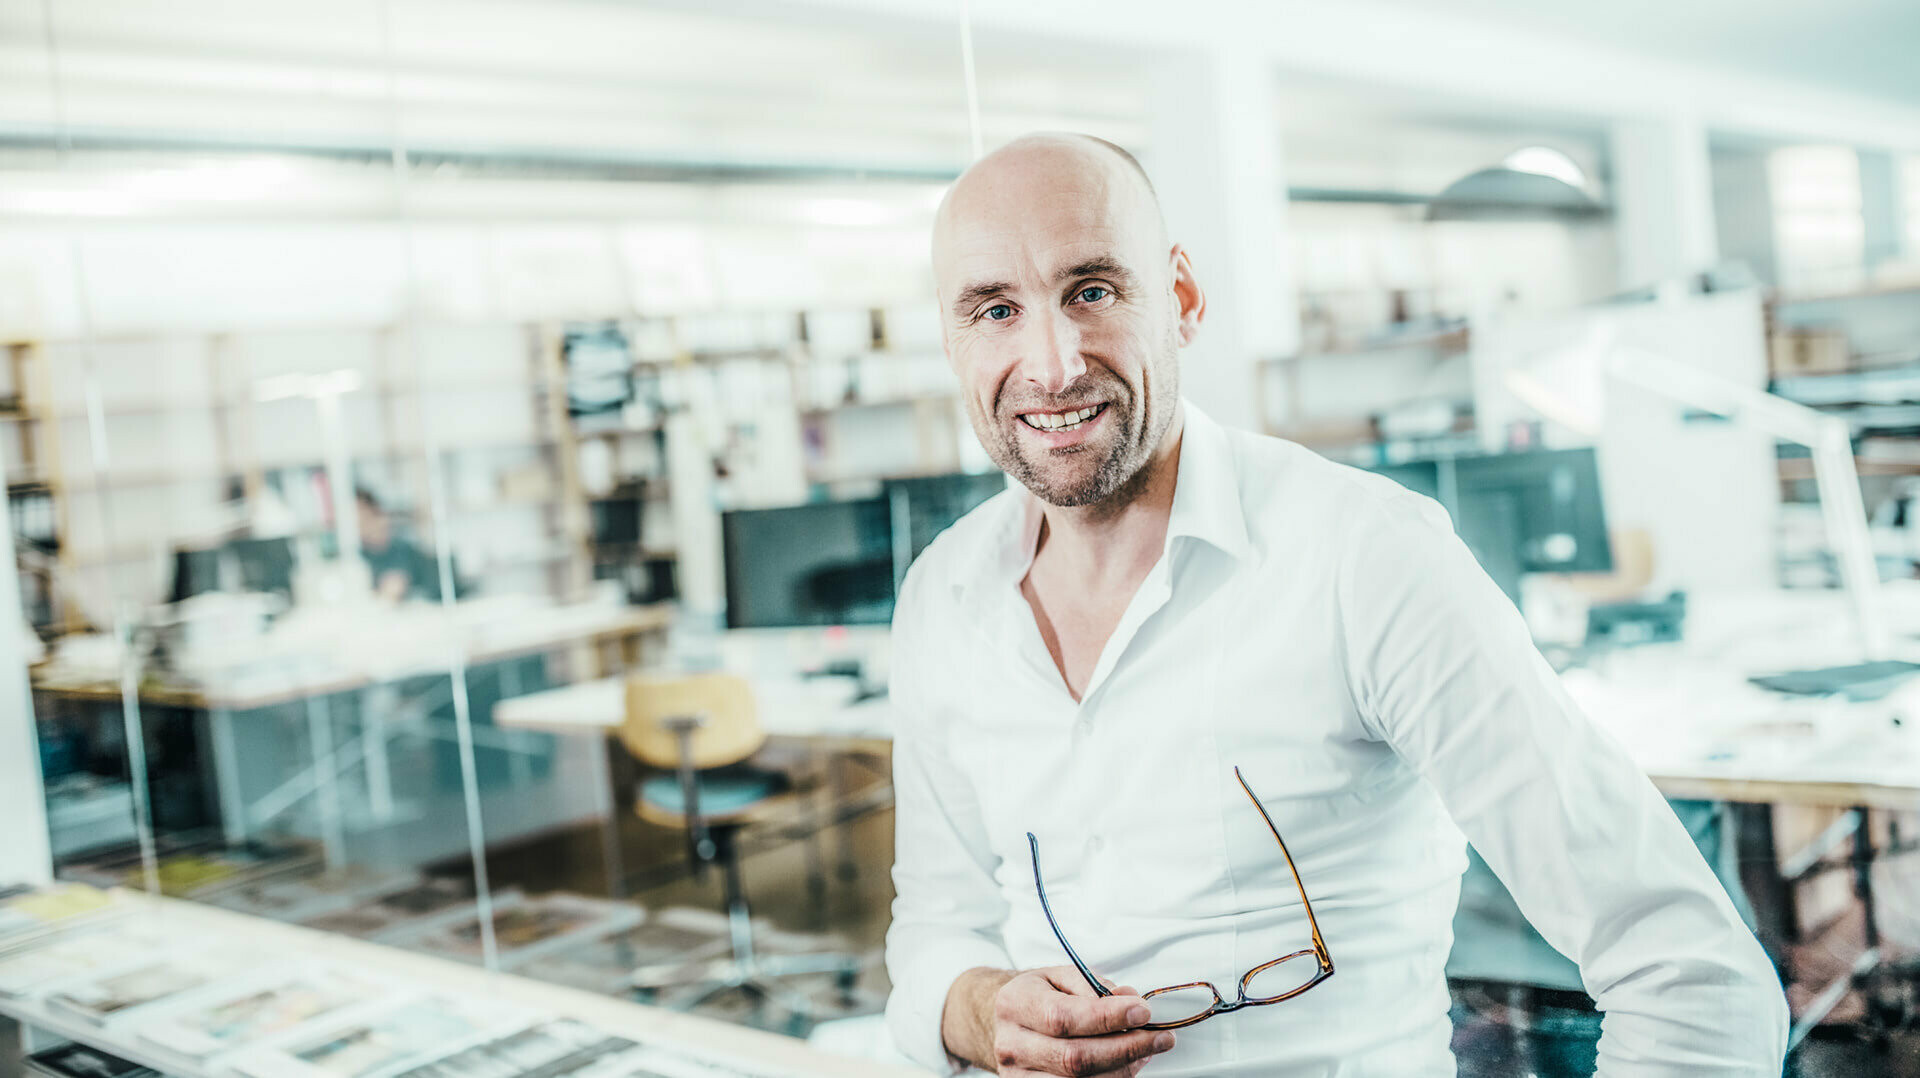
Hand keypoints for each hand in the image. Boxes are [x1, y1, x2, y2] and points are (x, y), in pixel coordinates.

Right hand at [988, 967, 1174, 1075]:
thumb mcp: (1062, 976)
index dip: (1106, 1018)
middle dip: (1125, 1048)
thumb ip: (1095, 985)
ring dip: (1122, 1069)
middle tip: (1159, 1037)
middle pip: (1074, 1058)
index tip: (1142, 1011)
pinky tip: (1127, 1066)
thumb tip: (1130, 1000)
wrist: (1011, 1022)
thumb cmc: (1041, 996)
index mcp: (1015, 1004)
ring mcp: (1017, 1076)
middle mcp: (1011, 1044)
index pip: (1063, 1017)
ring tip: (1145, 1051)